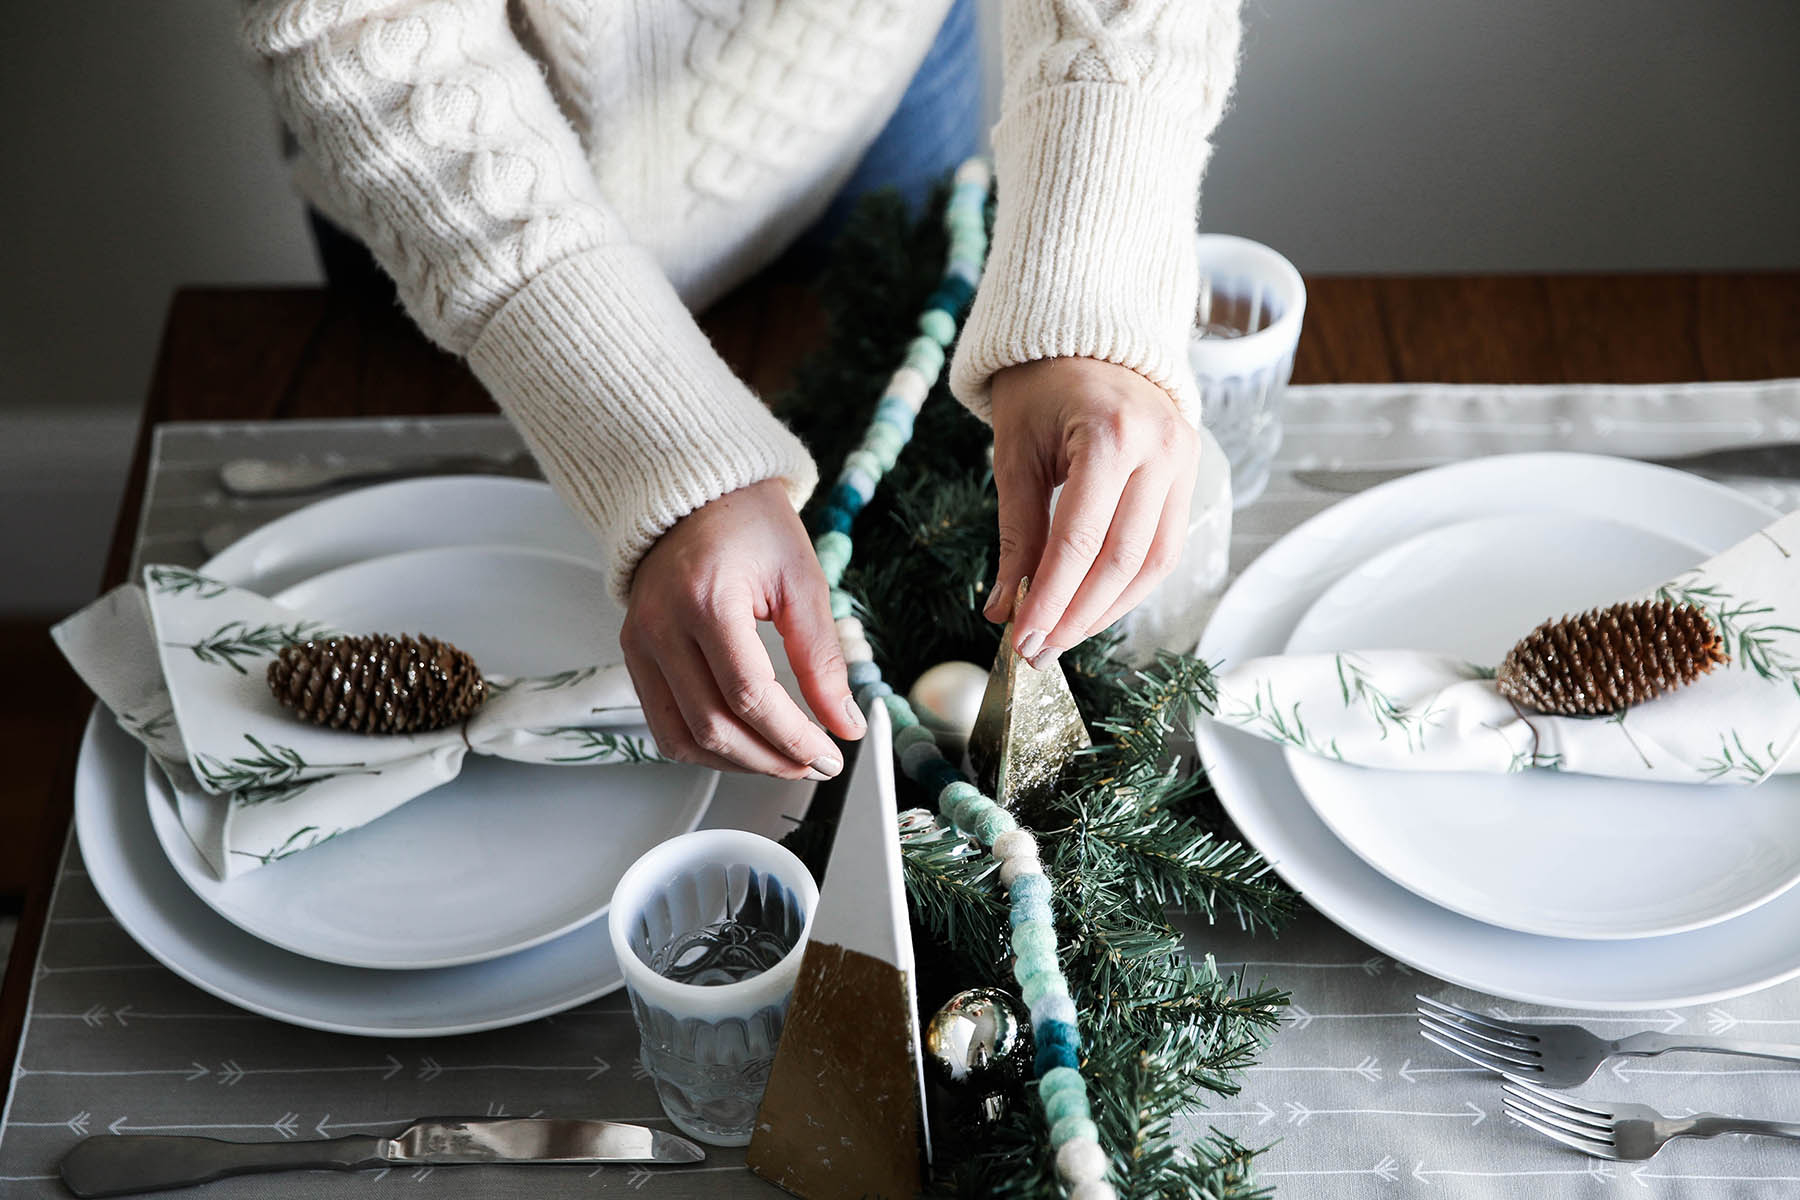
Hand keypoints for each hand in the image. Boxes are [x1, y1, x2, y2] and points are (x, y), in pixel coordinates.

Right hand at [623, 479, 865, 778]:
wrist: (697, 494)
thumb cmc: (749, 524)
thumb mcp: (802, 581)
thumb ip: (822, 658)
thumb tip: (843, 723)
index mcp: (706, 600)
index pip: (748, 696)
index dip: (792, 737)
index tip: (829, 752)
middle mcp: (661, 626)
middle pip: (713, 726)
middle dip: (770, 758)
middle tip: (814, 762)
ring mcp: (640, 642)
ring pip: (682, 738)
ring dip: (737, 763)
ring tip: (782, 759)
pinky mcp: (634, 654)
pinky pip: (663, 723)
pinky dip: (704, 747)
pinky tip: (744, 744)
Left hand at [987, 357, 1198, 664]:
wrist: (1086, 339)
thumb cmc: (1040, 391)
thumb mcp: (1014, 455)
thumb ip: (1015, 534)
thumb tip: (1002, 612)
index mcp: (1110, 435)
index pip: (1080, 540)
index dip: (1050, 599)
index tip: (1022, 641)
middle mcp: (1159, 449)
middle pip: (1122, 560)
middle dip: (1077, 615)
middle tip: (1038, 652)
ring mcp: (1184, 460)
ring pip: (1153, 562)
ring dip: (1107, 610)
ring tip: (1063, 637)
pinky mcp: (1191, 473)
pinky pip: (1164, 546)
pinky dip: (1129, 585)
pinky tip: (1093, 607)